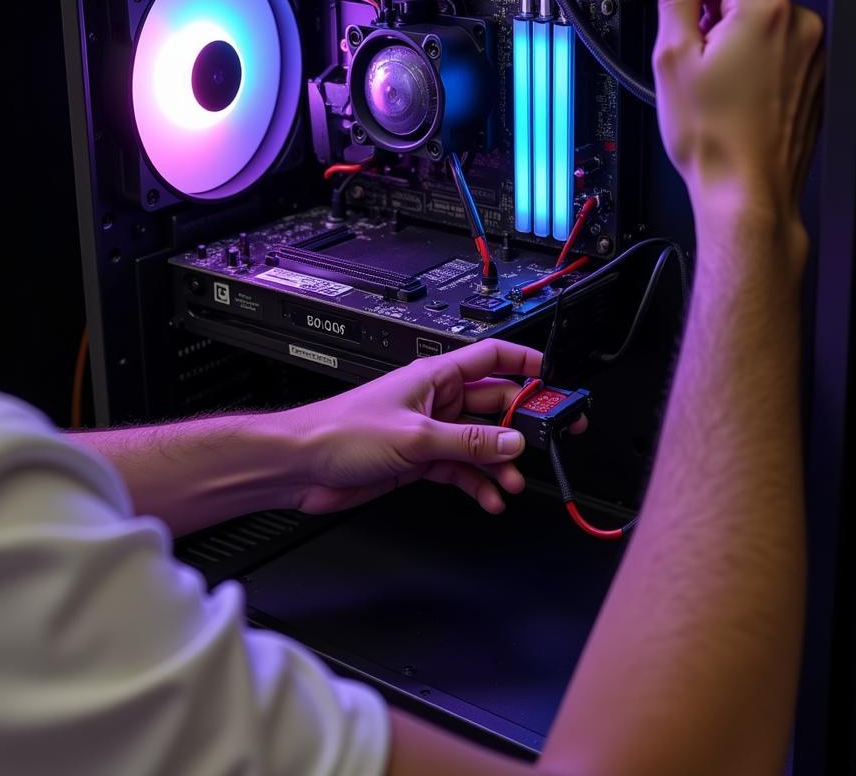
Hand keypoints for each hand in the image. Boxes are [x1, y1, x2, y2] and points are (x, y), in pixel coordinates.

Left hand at [286, 340, 566, 514]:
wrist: (302, 465)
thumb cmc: (341, 431)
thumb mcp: (416, 435)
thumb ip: (468, 441)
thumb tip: (512, 440)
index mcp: (435, 376)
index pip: (492, 358)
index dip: (525, 363)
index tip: (553, 377)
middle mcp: (437, 400)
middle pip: (494, 404)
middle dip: (522, 422)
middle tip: (550, 438)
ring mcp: (430, 431)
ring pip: (481, 442)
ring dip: (500, 461)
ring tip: (512, 479)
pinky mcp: (421, 460)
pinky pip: (462, 468)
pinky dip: (478, 482)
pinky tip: (490, 496)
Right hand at [652, 0, 824, 256]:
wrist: (745, 190)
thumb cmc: (713, 138)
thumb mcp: (673, 57)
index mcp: (765, 11)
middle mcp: (799, 26)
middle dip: (711, 8)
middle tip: (687, 45)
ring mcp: (812, 54)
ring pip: (762, 21)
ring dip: (732, 34)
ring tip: (708, 77)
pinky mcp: (813, 79)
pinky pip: (778, 50)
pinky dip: (753, 59)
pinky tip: (731, 92)